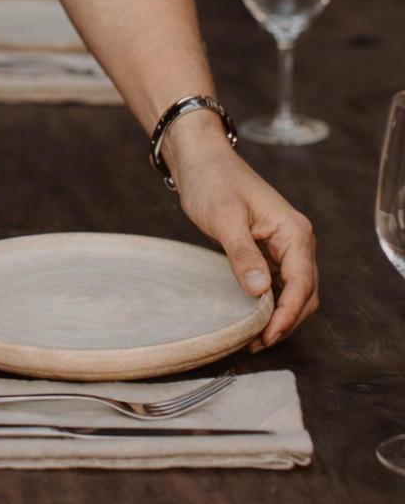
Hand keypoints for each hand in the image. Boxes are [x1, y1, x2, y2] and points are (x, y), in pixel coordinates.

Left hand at [166, 119, 317, 349]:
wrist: (200, 160)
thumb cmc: (212, 180)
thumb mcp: (224, 217)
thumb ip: (242, 253)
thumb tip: (260, 291)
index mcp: (294, 231)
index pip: (302, 284)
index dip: (287, 315)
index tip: (267, 336)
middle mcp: (296, 240)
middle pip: (304, 293)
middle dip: (285, 321)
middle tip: (256, 343)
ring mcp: (284, 246)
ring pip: (293, 292)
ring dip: (279, 316)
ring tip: (253, 337)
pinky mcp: (269, 250)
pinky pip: (278, 284)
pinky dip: (270, 303)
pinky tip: (252, 316)